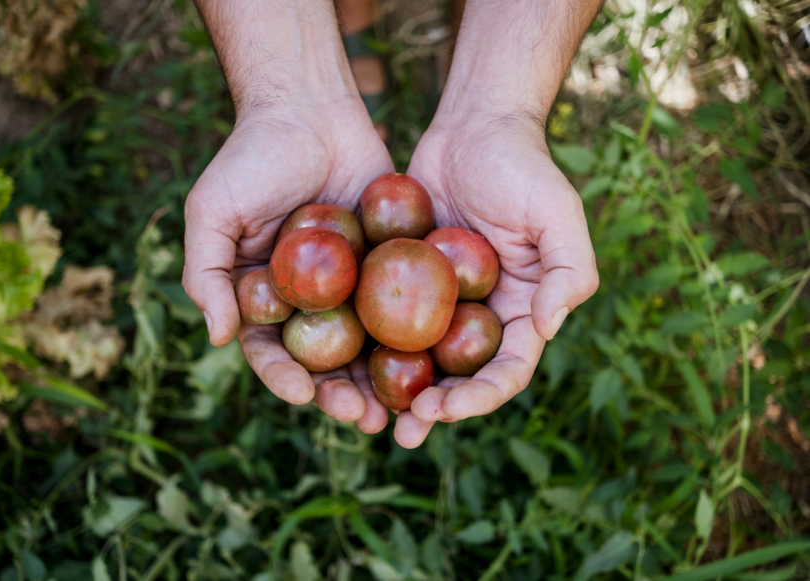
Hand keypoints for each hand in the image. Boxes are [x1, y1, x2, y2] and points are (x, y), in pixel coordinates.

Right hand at [183, 100, 404, 434]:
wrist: (308, 107)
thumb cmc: (251, 157)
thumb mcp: (213, 213)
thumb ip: (208, 274)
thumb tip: (217, 339)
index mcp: (262, 297)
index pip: (269, 350)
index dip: (284, 377)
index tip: (304, 394)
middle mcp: (307, 299)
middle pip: (324, 359)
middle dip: (340, 393)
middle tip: (362, 416)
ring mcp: (349, 285)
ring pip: (366, 344)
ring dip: (381, 380)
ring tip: (402, 410)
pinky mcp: (386, 263)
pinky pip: (402, 303)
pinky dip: (414, 334)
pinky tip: (432, 359)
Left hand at [402, 112, 598, 442]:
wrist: (473, 125)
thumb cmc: (523, 166)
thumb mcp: (558, 213)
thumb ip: (569, 271)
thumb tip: (547, 329)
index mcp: (524, 309)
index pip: (507, 369)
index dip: (481, 398)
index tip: (445, 410)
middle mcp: (483, 313)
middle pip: (462, 376)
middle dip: (437, 409)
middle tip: (404, 430)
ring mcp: (442, 299)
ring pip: (421, 357)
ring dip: (400, 391)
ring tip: (371, 417)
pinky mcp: (406, 278)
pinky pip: (387, 317)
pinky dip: (371, 343)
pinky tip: (343, 363)